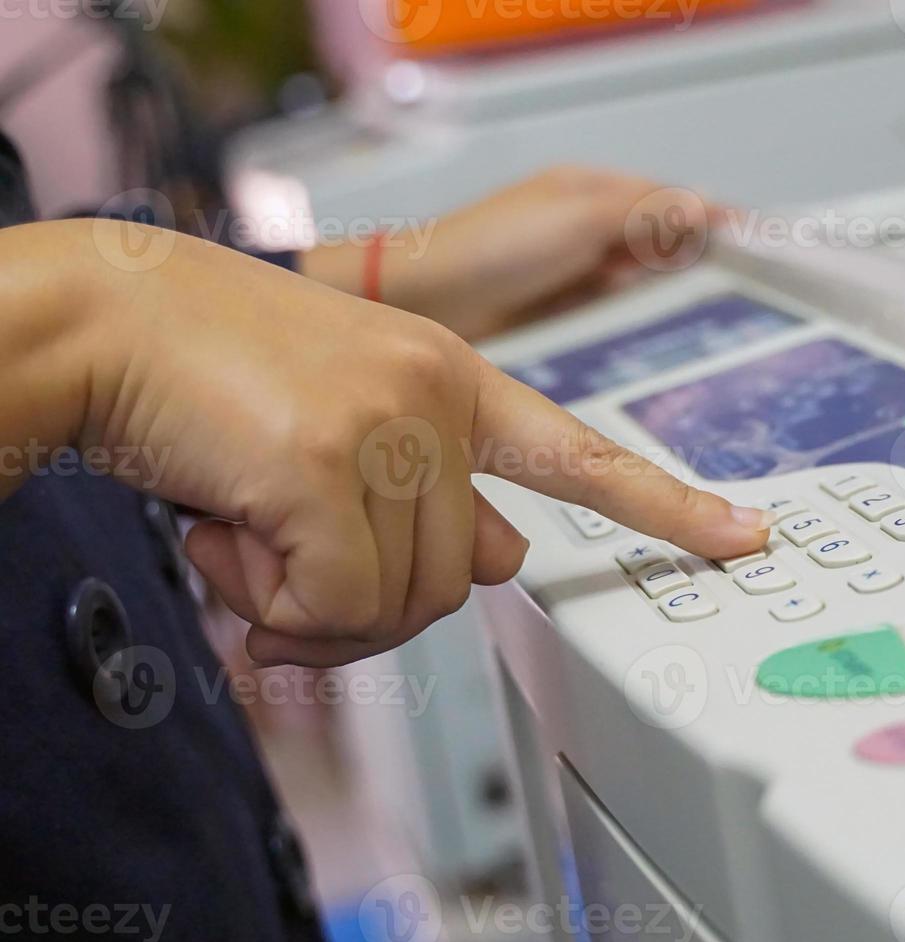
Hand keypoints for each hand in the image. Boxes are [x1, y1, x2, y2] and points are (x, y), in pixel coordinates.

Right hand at [2, 220, 770, 666]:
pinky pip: (339, 606)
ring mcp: (393, 422)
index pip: (584, 455)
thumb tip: (497, 564)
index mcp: (459, 382)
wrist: (112, 319)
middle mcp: (442, 396)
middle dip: (368, 604)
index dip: (668, 506)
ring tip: (250, 540)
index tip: (741, 537)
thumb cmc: (221, 377)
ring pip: (401, 604)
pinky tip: (230, 544)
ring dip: (311, 605)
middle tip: (285, 572)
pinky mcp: (331, 457)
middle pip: (460, 580)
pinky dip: (278, 608)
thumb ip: (432, 498)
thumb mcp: (350, 428)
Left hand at [299, 167, 717, 341]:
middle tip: (741, 275)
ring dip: (661, 283)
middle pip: (657, 237)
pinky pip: (611, 305)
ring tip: (701, 298)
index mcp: (591, 191)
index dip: (713, 217)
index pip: (668, 199)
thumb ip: (646, 215)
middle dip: (691, 252)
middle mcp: (584, 225)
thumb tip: (706, 209)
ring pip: (637, 274)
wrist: (426, 297)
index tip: (758, 239)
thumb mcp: (581, 222)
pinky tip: (646, 319)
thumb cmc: (490, 248)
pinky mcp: (556, 306)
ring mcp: (570, 266)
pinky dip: (631, 308)